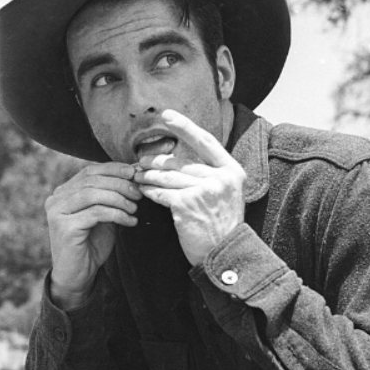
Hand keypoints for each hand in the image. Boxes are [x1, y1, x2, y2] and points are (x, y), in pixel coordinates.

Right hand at [45, 162, 141, 308]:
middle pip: (92, 181)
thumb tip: (132, 176)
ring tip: (134, 208)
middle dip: (120, 185)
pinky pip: (96, 213)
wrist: (77, 275)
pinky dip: (117, 214)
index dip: (113, 169)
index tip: (134, 172)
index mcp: (64, 192)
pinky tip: (129, 221)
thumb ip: (111, 196)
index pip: (89, 171)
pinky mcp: (64, 227)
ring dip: (119, 199)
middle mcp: (56, 199)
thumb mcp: (103, 215)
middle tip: (138, 194)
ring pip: (93, 195)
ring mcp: (57, 212)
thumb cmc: (91, 244)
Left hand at [133, 109, 245, 264]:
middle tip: (140, 163)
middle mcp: (220, 177)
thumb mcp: (226, 194)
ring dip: (148, 176)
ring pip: (168, 176)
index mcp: (232, 171)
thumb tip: (178, 159)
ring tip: (137, 176)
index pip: (206, 142)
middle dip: (157, 162)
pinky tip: (143, 191)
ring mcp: (204, 190)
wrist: (224, 254)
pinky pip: (162, 192)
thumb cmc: (221, 225)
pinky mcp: (187, 204)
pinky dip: (150, 191)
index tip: (168, 115)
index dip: (186, 127)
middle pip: (181, 162)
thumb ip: (209, 174)